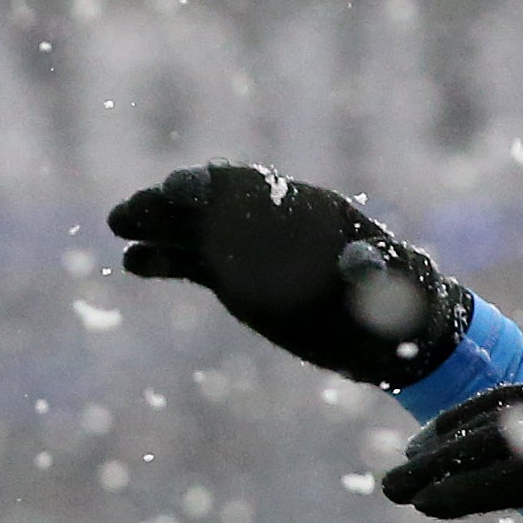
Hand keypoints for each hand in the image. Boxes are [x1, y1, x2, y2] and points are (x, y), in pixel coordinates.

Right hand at [106, 166, 468, 388]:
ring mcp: (252, 251)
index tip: (183, 188)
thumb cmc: (405, 304)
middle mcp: (274, 225)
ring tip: (118, 226)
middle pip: (215, 204)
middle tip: (131, 209)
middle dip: (173, 202)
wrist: (394, 336)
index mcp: (310, 213)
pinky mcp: (236, 280)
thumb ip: (376, 271)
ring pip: (195, 231)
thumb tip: (362, 262)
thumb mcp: (397, 287)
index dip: (218, 186)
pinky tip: (132, 262)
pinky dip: (164, 261)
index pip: (257, 189)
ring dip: (157, 225)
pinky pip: (193, 265)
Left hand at [380, 377, 522, 522]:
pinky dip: (452, 496)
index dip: (466, 420)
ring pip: (476, 450)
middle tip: (400, 468)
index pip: (514, 397)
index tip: (432, 440)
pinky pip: (490, 485)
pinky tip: (426, 509)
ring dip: (427, 471)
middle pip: (485, 419)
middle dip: (436, 445)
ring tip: (393, 490)